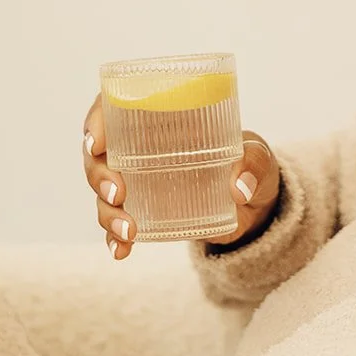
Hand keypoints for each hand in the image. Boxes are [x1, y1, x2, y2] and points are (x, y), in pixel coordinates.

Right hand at [82, 94, 281, 257]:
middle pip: (100, 153)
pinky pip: (118, 224)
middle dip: (98, 173)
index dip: (98, 118)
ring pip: (104, 191)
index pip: (116, 105)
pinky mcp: (144, 212)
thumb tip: (239, 187)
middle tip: (116, 192)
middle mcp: (142, 147)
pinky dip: (114, 238)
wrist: (254, 205)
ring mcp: (139, 181)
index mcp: (164, 118)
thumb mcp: (259, 155)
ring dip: (106, 211)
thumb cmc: (250, 163)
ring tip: (128, 230)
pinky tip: (121, 251)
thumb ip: (254, 162)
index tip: (96, 140)